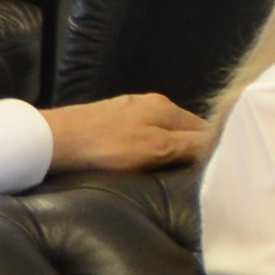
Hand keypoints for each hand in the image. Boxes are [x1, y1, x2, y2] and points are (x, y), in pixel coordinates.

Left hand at [44, 92, 208, 173]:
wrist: (54, 140)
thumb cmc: (107, 146)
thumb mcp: (155, 150)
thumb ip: (189, 146)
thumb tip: (221, 143)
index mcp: (165, 106)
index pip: (203, 126)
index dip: (212, 147)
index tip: (216, 168)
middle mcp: (148, 102)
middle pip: (181, 127)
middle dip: (189, 147)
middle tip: (193, 173)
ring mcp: (126, 109)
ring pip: (159, 130)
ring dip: (167, 147)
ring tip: (168, 170)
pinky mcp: (107, 119)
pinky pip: (139, 133)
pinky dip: (146, 146)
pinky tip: (139, 160)